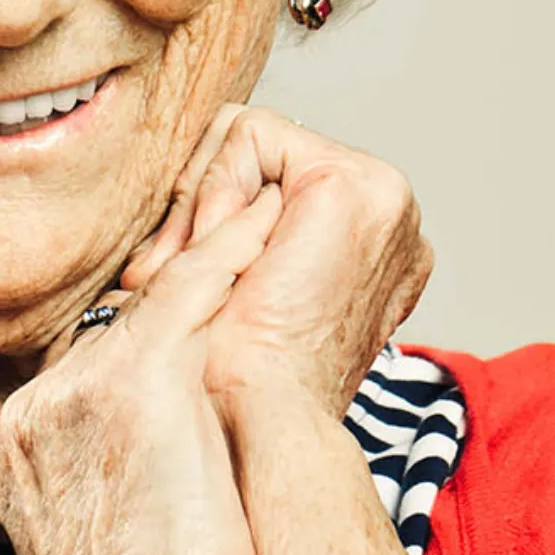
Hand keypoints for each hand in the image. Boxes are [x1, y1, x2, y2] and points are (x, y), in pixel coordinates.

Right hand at [0, 185, 281, 554]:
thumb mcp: (94, 553)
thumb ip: (100, 496)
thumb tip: (144, 489)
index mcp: (23, 444)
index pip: (84, 371)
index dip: (138, 342)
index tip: (181, 323)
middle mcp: (41, 405)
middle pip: (117, 327)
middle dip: (176, 298)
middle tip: (237, 247)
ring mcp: (83, 387)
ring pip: (158, 300)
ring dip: (213, 260)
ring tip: (261, 219)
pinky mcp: (141, 382)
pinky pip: (195, 291)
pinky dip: (233, 251)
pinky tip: (267, 219)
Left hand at [122, 105, 432, 416]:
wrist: (264, 420)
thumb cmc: (239, 378)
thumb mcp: (240, 291)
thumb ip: (238, 239)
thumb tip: (187, 213)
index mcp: (370, 241)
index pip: (265, 172)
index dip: (203, 211)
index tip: (177, 272)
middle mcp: (388, 213)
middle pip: (253, 148)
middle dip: (194, 204)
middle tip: (166, 271)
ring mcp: (381, 195)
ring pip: (245, 137)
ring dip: (199, 204)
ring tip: (195, 273)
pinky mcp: (351, 186)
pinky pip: (249, 134)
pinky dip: (213, 188)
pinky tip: (222, 252)